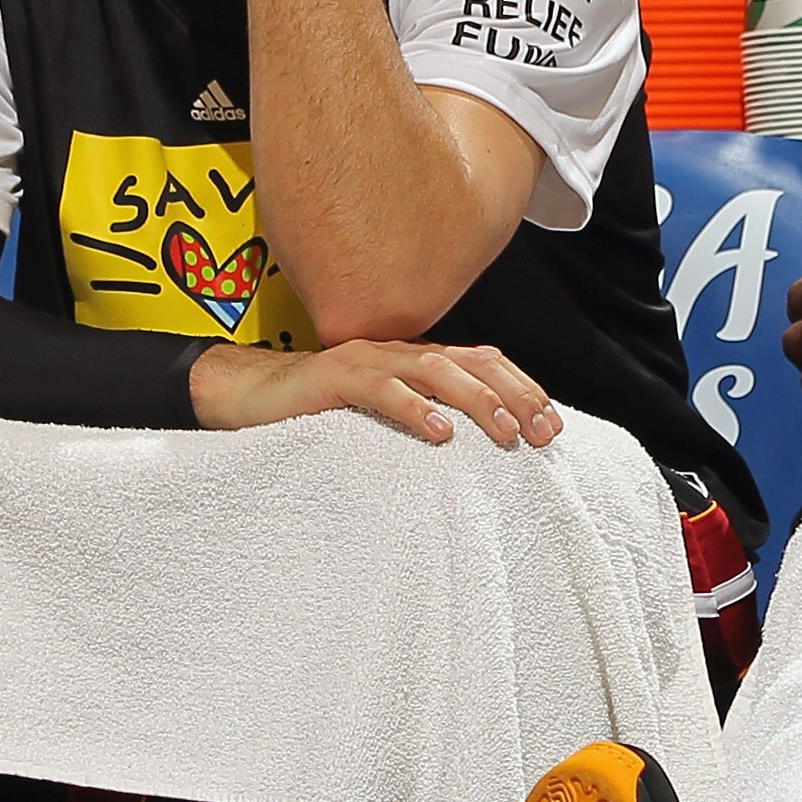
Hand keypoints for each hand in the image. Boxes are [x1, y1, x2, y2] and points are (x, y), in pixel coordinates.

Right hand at [189, 336, 563, 447]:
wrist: (248, 397)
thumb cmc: (320, 414)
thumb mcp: (386, 417)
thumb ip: (427, 418)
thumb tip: (479, 449)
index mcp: (416, 359)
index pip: (484, 362)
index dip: (524, 388)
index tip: (553, 426)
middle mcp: (398, 351)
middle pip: (471, 363)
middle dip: (515, 396)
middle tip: (542, 433)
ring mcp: (367, 359)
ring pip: (435, 371)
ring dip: (476, 401)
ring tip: (504, 432)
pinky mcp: (335, 376)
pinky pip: (381, 389)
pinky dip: (413, 408)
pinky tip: (439, 432)